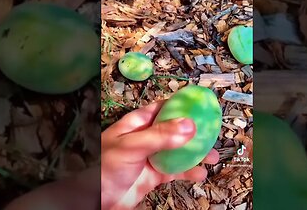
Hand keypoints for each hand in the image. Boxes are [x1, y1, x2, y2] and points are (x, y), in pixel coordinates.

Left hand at [101, 100, 219, 209]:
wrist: (94, 200)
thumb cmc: (104, 168)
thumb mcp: (131, 146)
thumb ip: (160, 136)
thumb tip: (189, 126)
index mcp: (138, 123)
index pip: (162, 108)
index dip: (181, 106)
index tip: (201, 106)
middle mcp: (146, 138)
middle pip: (175, 130)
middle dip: (194, 132)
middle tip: (212, 134)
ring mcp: (151, 157)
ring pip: (178, 151)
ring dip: (195, 154)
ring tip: (212, 157)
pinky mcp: (154, 176)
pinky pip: (175, 171)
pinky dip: (189, 172)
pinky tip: (200, 173)